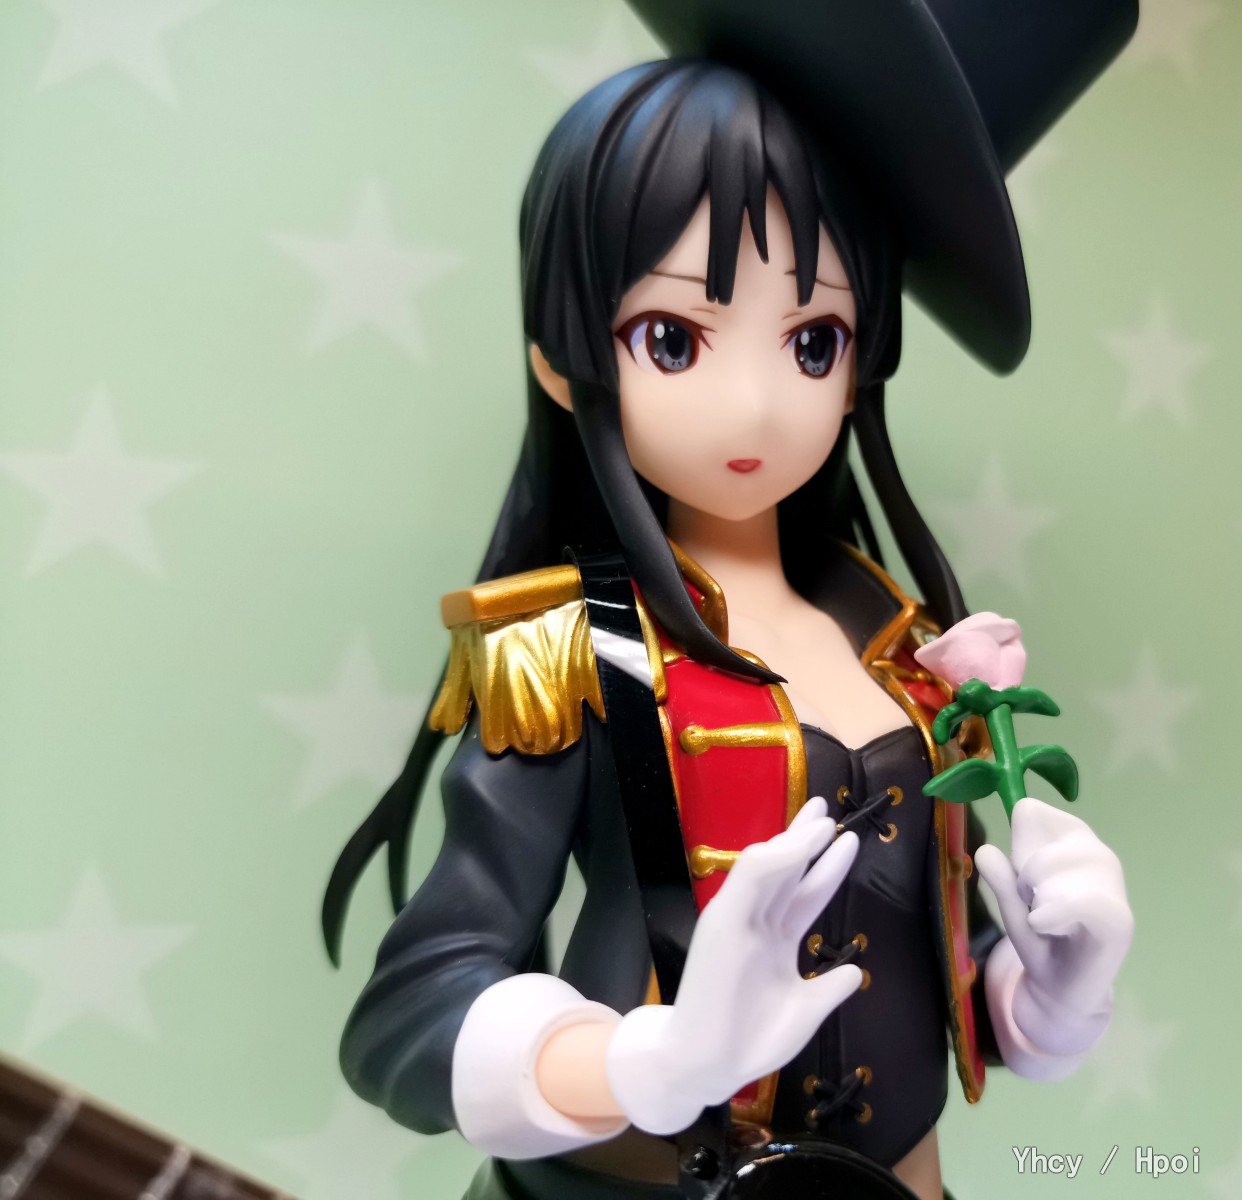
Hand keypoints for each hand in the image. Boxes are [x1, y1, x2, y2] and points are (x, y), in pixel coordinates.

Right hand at [605, 796, 860, 1133]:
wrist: (707, 1066)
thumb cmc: (749, 1042)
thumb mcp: (804, 1012)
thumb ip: (828, 989)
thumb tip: (855, 971)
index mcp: (774, 940)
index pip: (804, 893)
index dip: (827, 867)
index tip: (847, 841)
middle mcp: (757, 924)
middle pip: (786, 871)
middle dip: (807, 839)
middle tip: (827, 809)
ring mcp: (737, 920)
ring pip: (768, 867)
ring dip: (794, 841)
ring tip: (822, 821)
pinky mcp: (720, 922)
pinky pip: (747, 880)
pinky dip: (772, 859)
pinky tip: (794, 846)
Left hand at [975, 797, 1132, 1056]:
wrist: (1063, 992)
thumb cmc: (1043, 940)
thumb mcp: (1012, 906)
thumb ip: (1001, 879)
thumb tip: (985, 851)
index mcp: (1075, 842)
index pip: (1032, 813)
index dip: (1017, 843)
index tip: (1024, 873)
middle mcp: (1099, 856)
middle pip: (1044, 842)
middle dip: (1027, 876)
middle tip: (1038, 904)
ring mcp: (1114, 888)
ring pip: (1059, 867)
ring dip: (1039, 898)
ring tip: (1048, 920)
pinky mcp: (1118, 920)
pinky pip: (1083, 901)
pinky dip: (1054, 912)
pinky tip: (1044, 924)